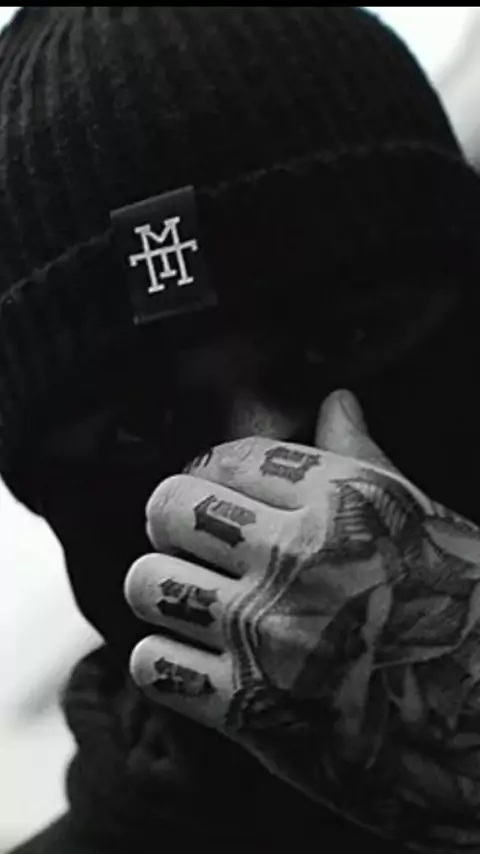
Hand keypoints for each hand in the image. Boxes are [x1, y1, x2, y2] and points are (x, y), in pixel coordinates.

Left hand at [125, 390, 479, 850]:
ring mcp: (267, 638)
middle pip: (170, 509)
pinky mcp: (251, 711)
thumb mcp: (420, 517)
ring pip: (148, 585)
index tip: (212, 489)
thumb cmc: (460, 608)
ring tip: (187, 597)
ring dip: (159, 589)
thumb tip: (335, 400)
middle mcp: (294, 562)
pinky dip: (163, 662)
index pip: (226, 459)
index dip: (209, 471)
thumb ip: (362, 455)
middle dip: (171, 519)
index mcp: (336, 503)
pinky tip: (194, 659)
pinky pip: (154, 667)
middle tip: (188, 538)